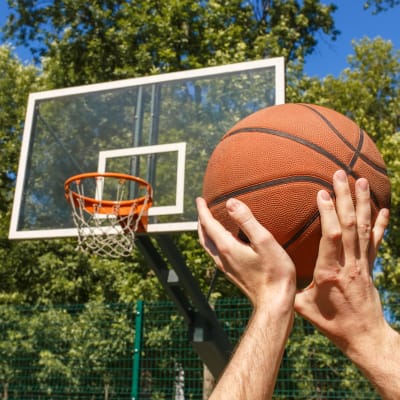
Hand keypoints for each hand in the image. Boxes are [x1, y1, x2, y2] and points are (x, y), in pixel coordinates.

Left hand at [197, 196, 296, 398]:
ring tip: (209, 223)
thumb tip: (230, 203)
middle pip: (204, 236)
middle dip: (201, 221)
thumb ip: (247, 220)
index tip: (199, 199)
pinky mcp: (233, 274)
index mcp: (227, 247)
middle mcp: (222, 258)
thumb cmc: (274, 273)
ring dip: (206, 232)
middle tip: (202, 208)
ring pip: (208, 246)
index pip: (208, 225)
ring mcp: (226, 267)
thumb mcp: (264, 241)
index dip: (202, 210)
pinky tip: (225, 242)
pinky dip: (214, 242)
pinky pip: (216, 253)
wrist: (275, 303)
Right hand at [295, 170, 389, 352]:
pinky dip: (380, 223)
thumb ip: (290, 288)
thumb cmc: (332, 324)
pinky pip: (376, 241)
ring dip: (363, 203)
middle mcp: (349, 264)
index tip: (323, 193)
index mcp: (329, 272)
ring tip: (362, 181)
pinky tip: (383, 208)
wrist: (365, 337)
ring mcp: (363, 264)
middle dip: (346, 197)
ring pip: (364, 228)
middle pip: (350, 225)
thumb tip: (272, 273)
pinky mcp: (370, 267)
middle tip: (341, 175)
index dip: (329, 213)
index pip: (332, 237)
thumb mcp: (304, 308)